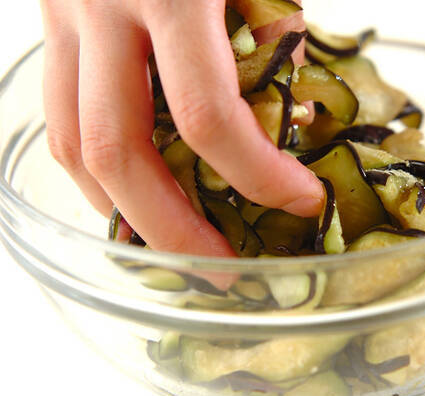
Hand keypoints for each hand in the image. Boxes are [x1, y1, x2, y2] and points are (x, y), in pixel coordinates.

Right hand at [40, 0, 323, 266]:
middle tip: (221, 271)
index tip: (302, 201)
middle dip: (172, 228)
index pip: (207, 115)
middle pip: (117, 151)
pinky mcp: (52, 25)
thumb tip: (291, 118)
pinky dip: (96, 169)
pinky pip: (60, 115)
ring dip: (125, 210)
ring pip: (74, 144)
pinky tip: (135, 193)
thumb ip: (279, 34)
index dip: (258, 174)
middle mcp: (102, 8)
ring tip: (174, 248)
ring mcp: (65, 18)